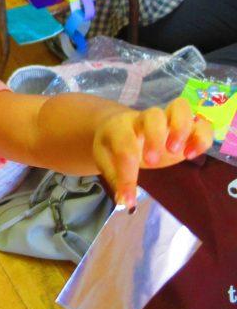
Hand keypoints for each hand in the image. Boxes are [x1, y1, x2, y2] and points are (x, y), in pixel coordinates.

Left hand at [93, 98, 213, 210]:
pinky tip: (192, 155)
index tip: (128, 199)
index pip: (124, 147)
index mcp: (119, 127)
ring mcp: (166, 120)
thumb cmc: (114, 146)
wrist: (120, 128)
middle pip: (153, 115)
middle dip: (155, 137)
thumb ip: (115, 179)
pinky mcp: (185, 128)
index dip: (127, 176)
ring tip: (177, 151)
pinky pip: (201, 123)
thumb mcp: (106, 161)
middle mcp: (143, 118)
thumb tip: (125, 201)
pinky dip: (202, 137)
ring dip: (182, 128)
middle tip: (152, 160)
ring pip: (180, 107)